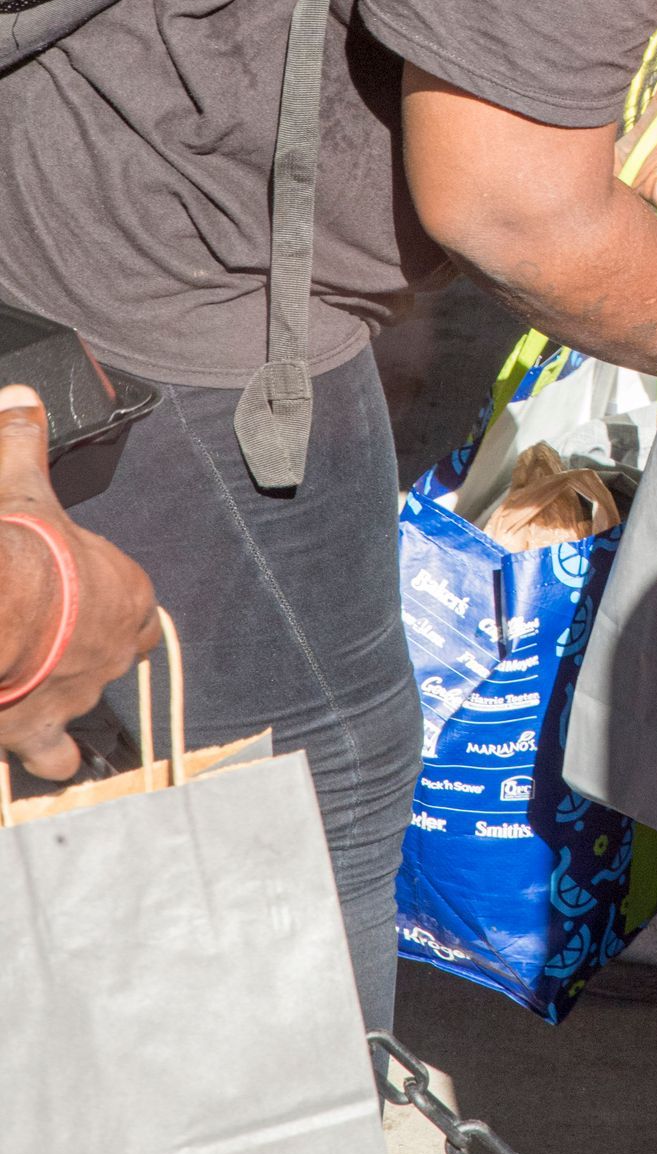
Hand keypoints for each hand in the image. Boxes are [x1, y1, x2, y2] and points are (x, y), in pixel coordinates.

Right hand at [0, 388, 159, 782]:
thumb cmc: (20, 549)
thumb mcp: (23, 485)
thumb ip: (24, 439)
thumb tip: (25, 395)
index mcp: (125, 593)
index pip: (138, 606)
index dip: (117, 604)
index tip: (87, 600)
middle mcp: (115, 650)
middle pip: (116, 655)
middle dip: (90, 653)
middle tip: (57, 647)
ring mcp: (81, 695)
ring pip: (85, 706)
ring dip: (65, 705)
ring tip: (40, 703)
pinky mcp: (39, 731)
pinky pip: (51, 756)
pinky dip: (44, 758)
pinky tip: (34, 757)